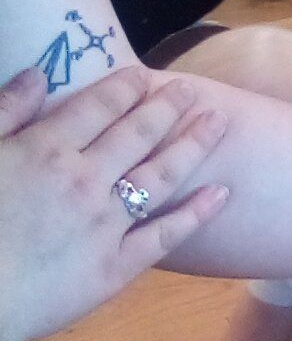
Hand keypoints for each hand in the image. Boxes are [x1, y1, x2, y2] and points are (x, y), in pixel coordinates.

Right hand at [0, 66, 228, 340]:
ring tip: (217, 122)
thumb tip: (39, 74)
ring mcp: (106, 223)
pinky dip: (196, 213)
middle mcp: (85, 179)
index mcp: (46, 149)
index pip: (97, 107)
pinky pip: (165, 235)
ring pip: (160, 176)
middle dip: (168, 108)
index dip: (125, 88)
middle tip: (191, 91)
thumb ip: (5, 111)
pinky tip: (221, 193)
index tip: (146, 77)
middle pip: (138, 134)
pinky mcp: (117, 266)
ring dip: (192, 145)